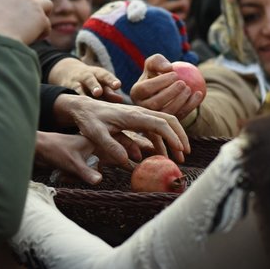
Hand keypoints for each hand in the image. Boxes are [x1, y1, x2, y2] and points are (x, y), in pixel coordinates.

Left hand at [34, 132, 101, 184]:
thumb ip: (87, 173)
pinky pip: (74, 171)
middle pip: (90, 169)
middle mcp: (87, 148)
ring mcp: (78, 154)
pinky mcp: (70, 158)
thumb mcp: (73, 164)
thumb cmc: (55, 150)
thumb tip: (99, 181)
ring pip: (82, 172)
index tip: (81, 174)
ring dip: (72, 177)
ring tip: (62, 175)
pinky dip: (68, 175)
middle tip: (68, 175)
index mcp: (92, 144)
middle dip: (79, 176)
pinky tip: (60, 174)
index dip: (90, 173)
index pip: (99, 164)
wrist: (36, 146)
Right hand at [48, 58, 122, 102]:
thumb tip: (120, 100)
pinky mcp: (66, 89)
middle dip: (94, 86)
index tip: (117, 85)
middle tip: (98, 92)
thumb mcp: (101, 83)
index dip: (111, 81)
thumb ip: (110, 93)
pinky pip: (69, 95)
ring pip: (78, 87)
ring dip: (82, 94)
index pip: (106, 76)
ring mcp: (75, 82)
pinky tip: (75, 107)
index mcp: (99, 74)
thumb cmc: (93, 81)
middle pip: (90, 79)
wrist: (69, 72)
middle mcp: (87, 76)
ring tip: (85, 102)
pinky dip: (71, 100)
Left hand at [52, 94, 189, 164]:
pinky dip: (162, 141)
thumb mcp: (95, 134)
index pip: (159, 123)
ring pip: (164, 124)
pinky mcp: (137, 120)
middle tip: (185, 154)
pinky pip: (155, 129)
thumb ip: (110, 146)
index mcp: (133, 115)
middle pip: (168, 120)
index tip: (180, 150)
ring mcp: (140, 115)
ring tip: (178, 158)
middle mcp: (140, 113)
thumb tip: (126, 160)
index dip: (172, 136)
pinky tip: (163, 154)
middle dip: (180, 136)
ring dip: (173, 139)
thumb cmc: (89, 120)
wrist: (84, 108)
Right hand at [131, 54, 203, 120]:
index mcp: (136, 93)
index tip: (175, 74)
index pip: (146, 88)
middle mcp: (142, 108)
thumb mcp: (154, 63)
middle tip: (183, 83)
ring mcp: (155, 118)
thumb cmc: (158, 72)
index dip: (160, 81)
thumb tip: (168, 68)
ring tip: (190, 89)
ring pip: (167, 112)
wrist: (165, 87)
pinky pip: (180, 115)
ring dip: (181, 101)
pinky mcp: (168, 122)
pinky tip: (199, 94)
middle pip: (155, 104)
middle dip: (170, 93)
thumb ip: (157, 61)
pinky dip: (191, 105)